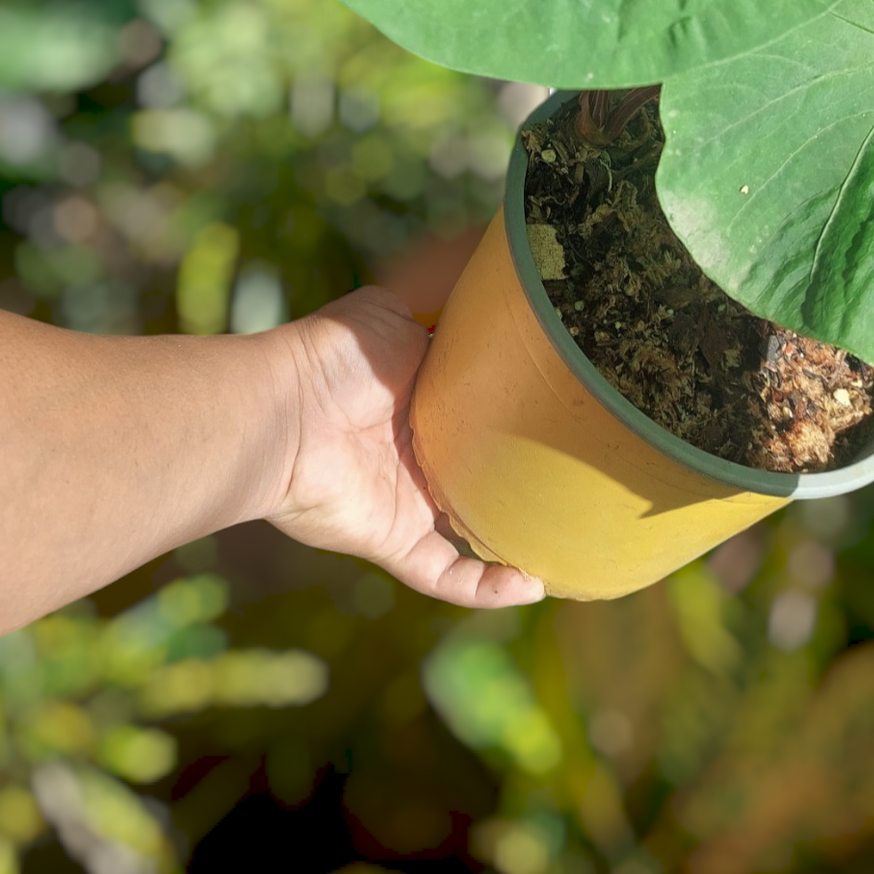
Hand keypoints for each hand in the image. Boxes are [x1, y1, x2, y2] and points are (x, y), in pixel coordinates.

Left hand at [264, 286, 543, 608]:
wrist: (286, 410)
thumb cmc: (339, 355)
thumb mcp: (398, 313)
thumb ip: (442, 311)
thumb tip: (490, 285)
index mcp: (425, 399)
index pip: (484, 411)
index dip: (521, 413)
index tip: (570, 410)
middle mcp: (420, 453)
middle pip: (486, 475)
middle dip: (528, 482)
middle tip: (587, 480)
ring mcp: (408, 502)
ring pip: (475, 534)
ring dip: (518, 547)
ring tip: (574, 546)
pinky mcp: (393, 540)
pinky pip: (446, 576)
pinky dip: (485, 589)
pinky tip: (530, 585)